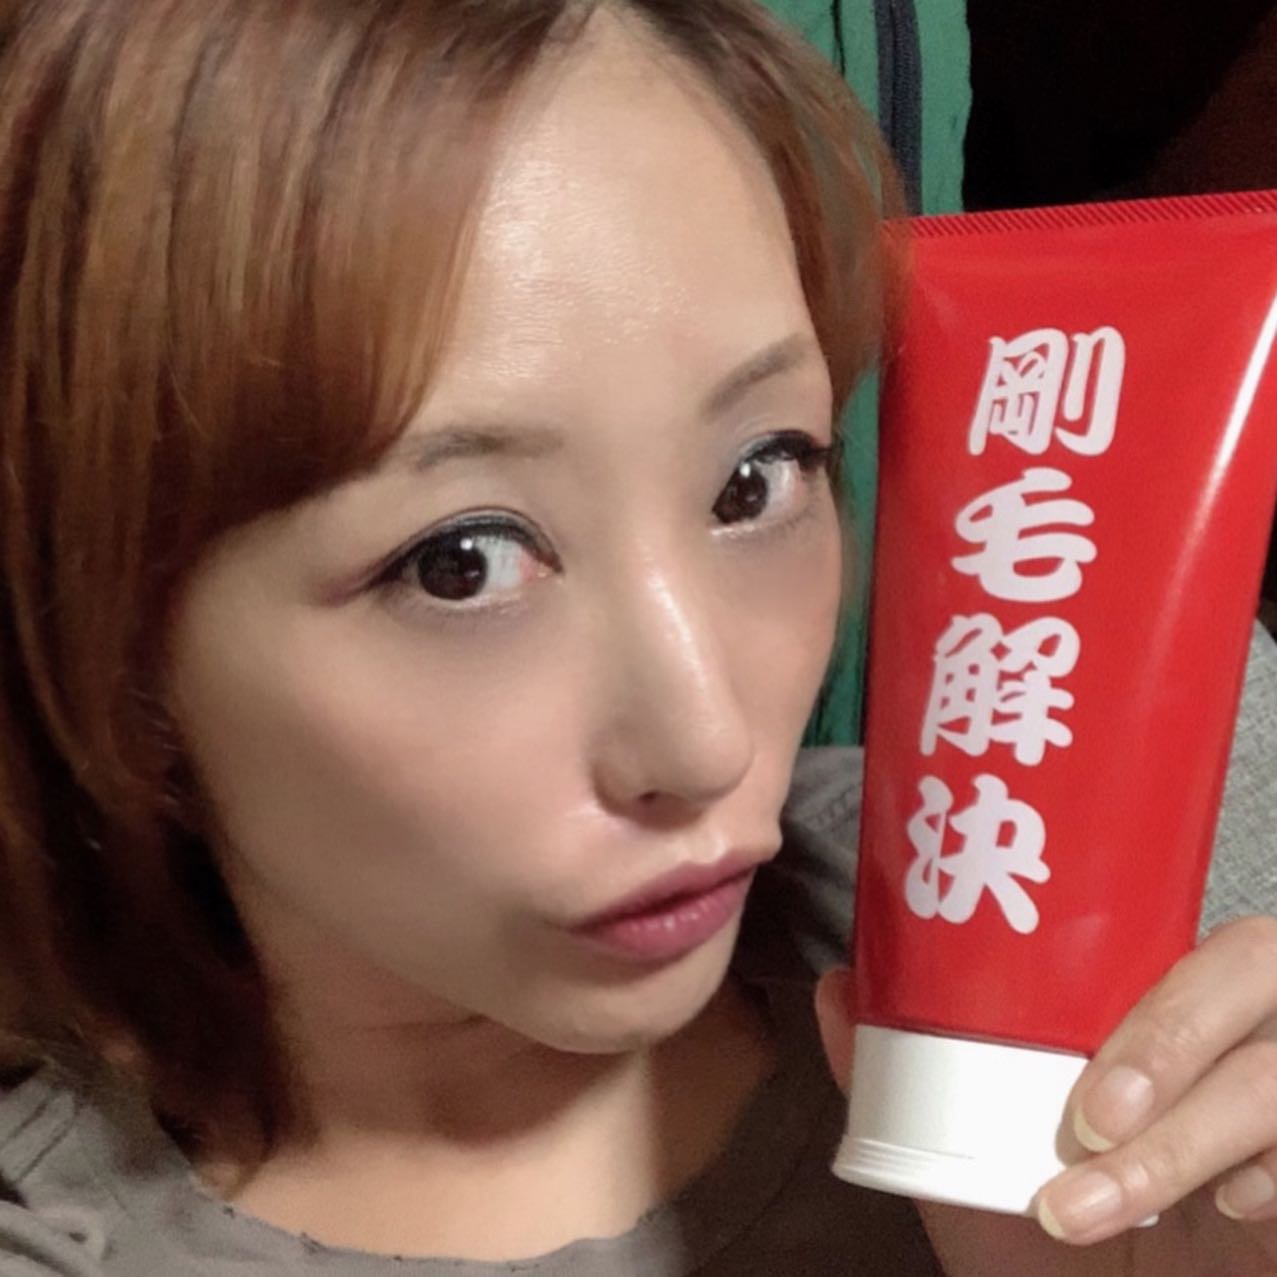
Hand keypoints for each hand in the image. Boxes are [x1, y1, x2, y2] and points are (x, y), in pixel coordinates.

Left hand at [816, 918, 1276, 1268]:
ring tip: (1100, 1190)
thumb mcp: (965, 1174)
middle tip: (1087, 1114)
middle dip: (1171, 1030)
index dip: (1129, 930)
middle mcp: (1236, 1043)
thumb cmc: (1048, 1261)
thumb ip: (903, 1080)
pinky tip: (1230, 1212)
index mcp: (1156, 1015)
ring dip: (1194, 1122)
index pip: (1175, 925)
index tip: (1050, 995)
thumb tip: (837, 986)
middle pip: (1256, 959)